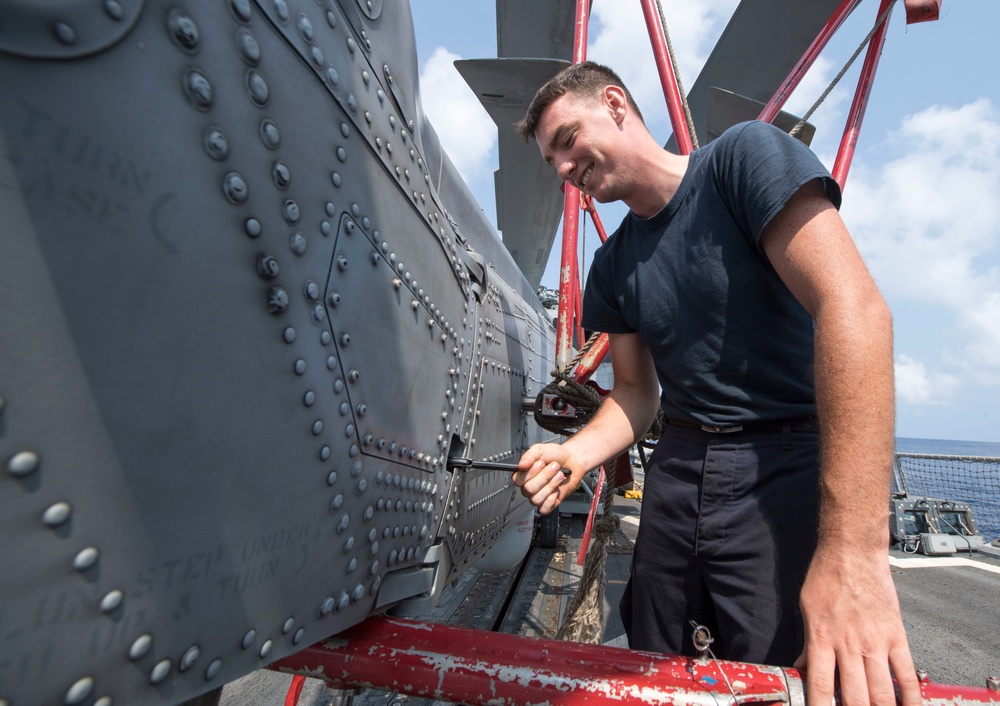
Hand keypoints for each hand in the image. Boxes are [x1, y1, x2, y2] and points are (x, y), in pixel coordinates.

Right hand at [513, 443, 582, 514]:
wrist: (572, 460)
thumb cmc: (555, 455)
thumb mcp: (541, 450)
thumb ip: (529, 456)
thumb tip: (520, 465)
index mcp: (524, 475)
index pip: (518, 480)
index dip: (530, 473)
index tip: (541, 463)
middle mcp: (529, 487)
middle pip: (529, 489)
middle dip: (545, 476)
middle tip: (555, 467)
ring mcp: (538, 496)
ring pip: (536, 499)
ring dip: (550, 485)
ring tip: (559, 475)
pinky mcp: (548, 504)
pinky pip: (544, 508)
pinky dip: (552, 499)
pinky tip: (557, 490)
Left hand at [796, 546, 921, 705]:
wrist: (853, 551)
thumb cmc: (826, 575)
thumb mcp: (806, 608)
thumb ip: (807, 641)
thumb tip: (802, 666)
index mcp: (821, 638)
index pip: (820, 685)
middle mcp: (848, 644)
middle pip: (854, 697)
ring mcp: (875, 642)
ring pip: (881, 692)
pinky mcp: (896, 636)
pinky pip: (907, 674)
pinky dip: (911, 698)